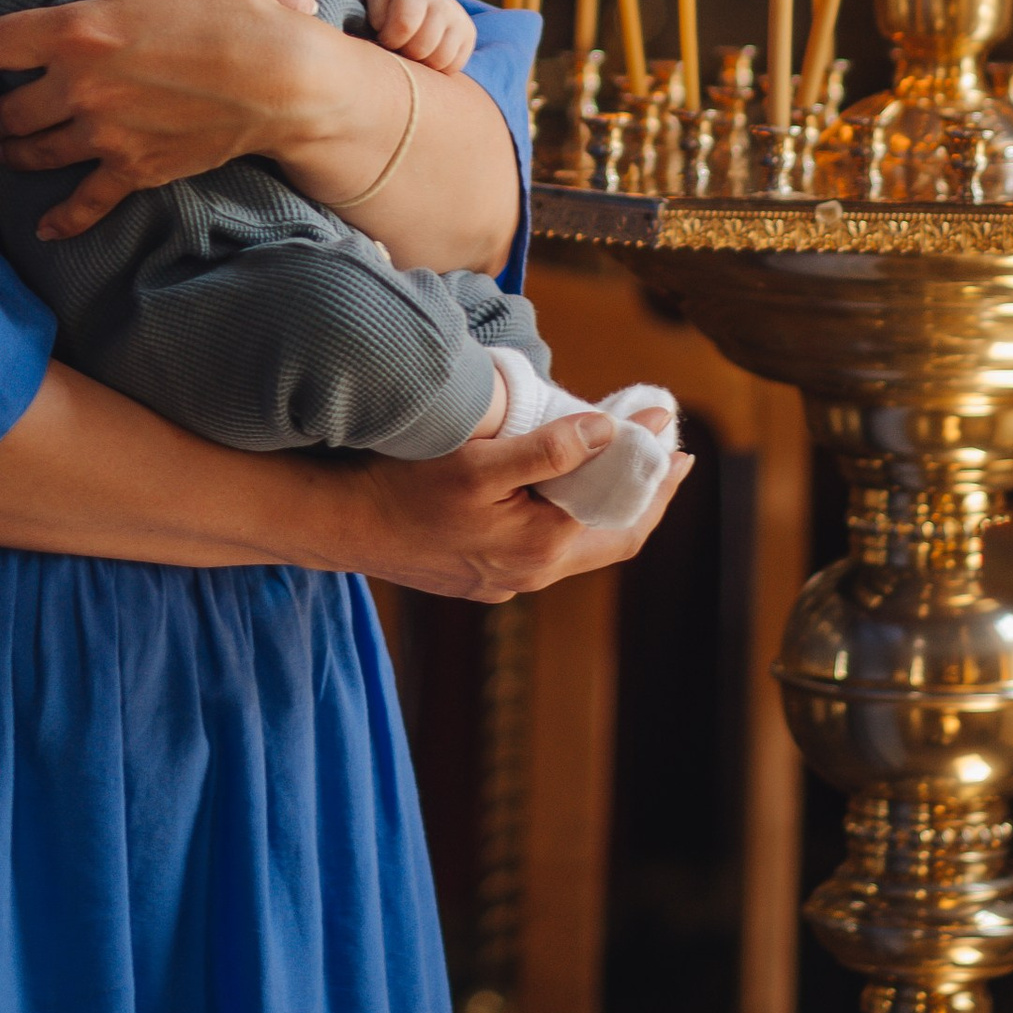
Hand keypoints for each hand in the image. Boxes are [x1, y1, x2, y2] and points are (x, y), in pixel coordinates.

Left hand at [0, 0, 331, 238]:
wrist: (281, 78)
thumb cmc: (230, 2)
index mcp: (78, 30)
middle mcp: (80, 88)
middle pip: (5, 109)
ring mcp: (106, 136)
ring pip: (35, 153)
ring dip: (13, 152)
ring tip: (6, 148)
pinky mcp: (136, 169)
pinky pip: (86, 203)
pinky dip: (62, 219)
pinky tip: (44, 227)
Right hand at [351, 411, 692, 600]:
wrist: (339, 525)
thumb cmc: (402, 486)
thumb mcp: (477, 460)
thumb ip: (549, 450)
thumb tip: (610, 431)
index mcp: (542, 547)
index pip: (625, 517)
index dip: (656, 478)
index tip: (673, 435)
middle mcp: (531, 574)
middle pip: (611, 537)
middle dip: (643, 492)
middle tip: (663, 450)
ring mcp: (505, 581)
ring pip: (579, 544)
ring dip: (606, 504)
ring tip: (620, 462)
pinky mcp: (482, 577)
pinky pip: (547, 546)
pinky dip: (570, 515)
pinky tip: (560, 489)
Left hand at [367, 0, 475, 73]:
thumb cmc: (392, 3)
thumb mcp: (377, 1)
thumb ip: (377, 16)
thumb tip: (389, 37)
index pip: (404, 25)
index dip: (390, 39)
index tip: (385, 38)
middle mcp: (443, 2)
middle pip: (422, 47)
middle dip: (405, 52)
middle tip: (399, 47)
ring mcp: (459, 19)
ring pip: (440, 59)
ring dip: (422, 63)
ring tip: (412, 50)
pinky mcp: (469, 35)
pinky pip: (453, 65)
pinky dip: (437, 67)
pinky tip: (427, 53)